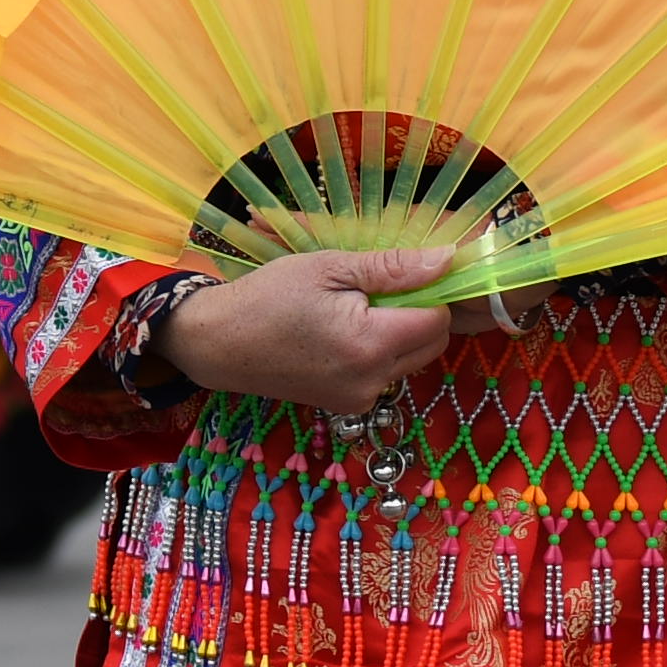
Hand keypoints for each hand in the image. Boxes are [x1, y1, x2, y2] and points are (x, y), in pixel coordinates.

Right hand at [162, 239, 470, 420]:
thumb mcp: (330, 267)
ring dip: (400, 333)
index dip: (430, 291)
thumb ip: (393, 267)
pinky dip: (379, 352)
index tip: (401, 274)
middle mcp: (373, 380)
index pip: (438, 319)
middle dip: (420, 313)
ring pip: (411, 360)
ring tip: (355, 309)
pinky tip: (344, 333)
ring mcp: (361, 399)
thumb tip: (447, 260)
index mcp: (371, 344)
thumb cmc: (269, 297)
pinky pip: (386, 374)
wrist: (218, 343)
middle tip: (376, 289)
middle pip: (432, 344)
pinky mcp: (348, 406)